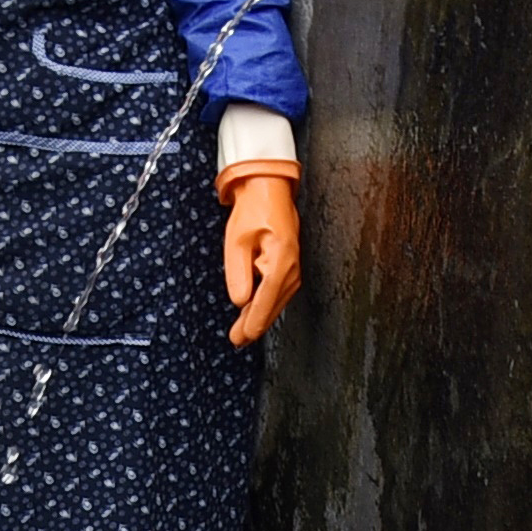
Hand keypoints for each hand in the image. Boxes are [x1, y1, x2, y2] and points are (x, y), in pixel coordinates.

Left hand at [218, 157, 301, 347]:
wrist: (269, 189)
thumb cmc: (254, 209)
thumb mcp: (237, 241)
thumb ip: (238, 273)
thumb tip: (240, 301)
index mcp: (280, 261)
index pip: (265, 300)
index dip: (252, 322)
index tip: (242, 338)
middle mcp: (292, 269)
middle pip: (272, 306)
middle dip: (254, 324)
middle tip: (237, 341)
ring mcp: (294, 269)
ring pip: (276, 301)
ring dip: (260, 316)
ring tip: (243, 333)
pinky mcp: (290, 267)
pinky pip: (278, 292)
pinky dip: (266, 304)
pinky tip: (255, 312)